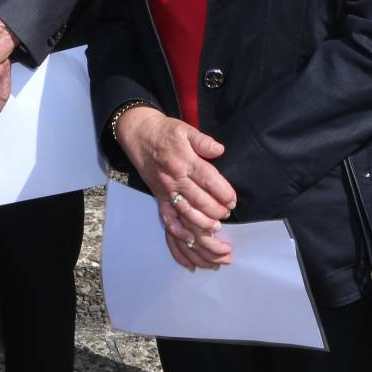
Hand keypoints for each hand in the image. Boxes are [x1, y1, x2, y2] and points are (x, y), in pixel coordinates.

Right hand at [114, 107, 237, 268]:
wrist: (138, 135)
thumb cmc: (165, 132)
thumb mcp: (185, 130)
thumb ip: (203, 141)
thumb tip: (219, 150)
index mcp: (184, 161)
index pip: (207, 179)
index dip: (222, 192)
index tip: (233, 201)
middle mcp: (175, 179)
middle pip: (198, 201)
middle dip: (215, 212)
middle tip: (227, 216)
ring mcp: (166, 191)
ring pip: (185, 214)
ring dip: (201, 227)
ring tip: (216, 233)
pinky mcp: (160, 198)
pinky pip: (167, 220)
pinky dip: (178, 234)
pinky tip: (190, 242)